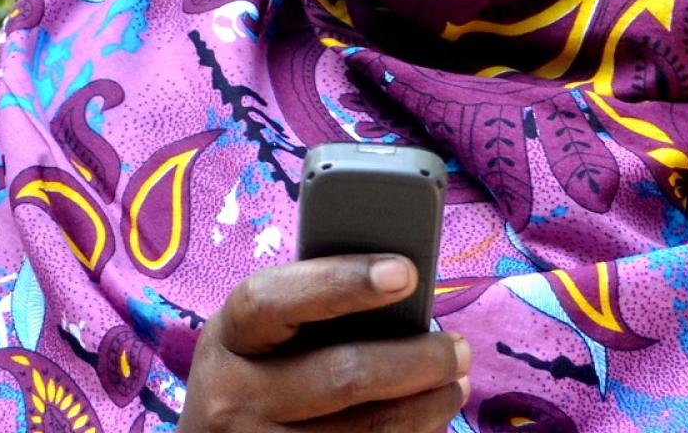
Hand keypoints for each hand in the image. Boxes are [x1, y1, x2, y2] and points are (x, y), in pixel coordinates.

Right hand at [180, 254, 471, 431]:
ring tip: (456, 384)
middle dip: (418, 360)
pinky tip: (430, 420)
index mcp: (228, 338)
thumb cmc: (260, 374)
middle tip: (459, 349)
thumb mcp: (263, 338)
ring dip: (428, 406)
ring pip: (368, 431)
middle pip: (341, 375)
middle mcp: (232, 399)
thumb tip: (405, 293)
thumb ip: (313, 313)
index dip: (340, 282)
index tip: (406, 272)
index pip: (274, 300)